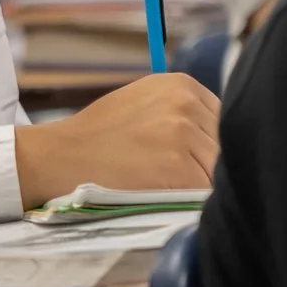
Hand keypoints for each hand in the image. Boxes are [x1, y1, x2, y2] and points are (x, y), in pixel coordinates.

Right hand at [13, 72, 219, 207]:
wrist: (61, 156)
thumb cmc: (99, 135)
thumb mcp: (145, 102)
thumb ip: (181, 111)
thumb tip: (220, 135)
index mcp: (182, 85)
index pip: (224, 120)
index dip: (212, 146)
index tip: (194, 160)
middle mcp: (186, 103)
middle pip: (225, 145)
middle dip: (211, 165)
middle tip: (183, 180)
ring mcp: (183, 133)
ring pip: (218, 170)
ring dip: (202, 185)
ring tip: (171, 189)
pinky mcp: (178, 166)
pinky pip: (204, 192)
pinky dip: (193, 201)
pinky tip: (170, 199)